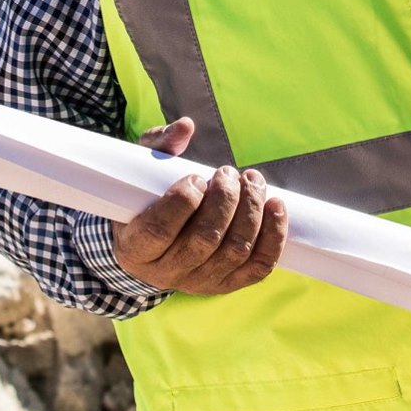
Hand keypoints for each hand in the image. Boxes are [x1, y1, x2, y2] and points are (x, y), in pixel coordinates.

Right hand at [112, 116, 289, 294]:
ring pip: (234, 251)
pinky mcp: (227, 284)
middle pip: (204, 240)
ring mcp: (199, 282)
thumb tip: (186, 126)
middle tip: (228, 172)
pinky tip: (275, 205)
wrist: (152, 245)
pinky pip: (258, 267)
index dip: (182, 201)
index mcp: (135, 247)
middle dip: (225, 199)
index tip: (196, 177)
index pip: (159, 229)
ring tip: (252, 181)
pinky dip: (273, 236)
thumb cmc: (144, 200)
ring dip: (251, 210)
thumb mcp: (140, 172)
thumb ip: (159, 147)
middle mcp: (166, 272)